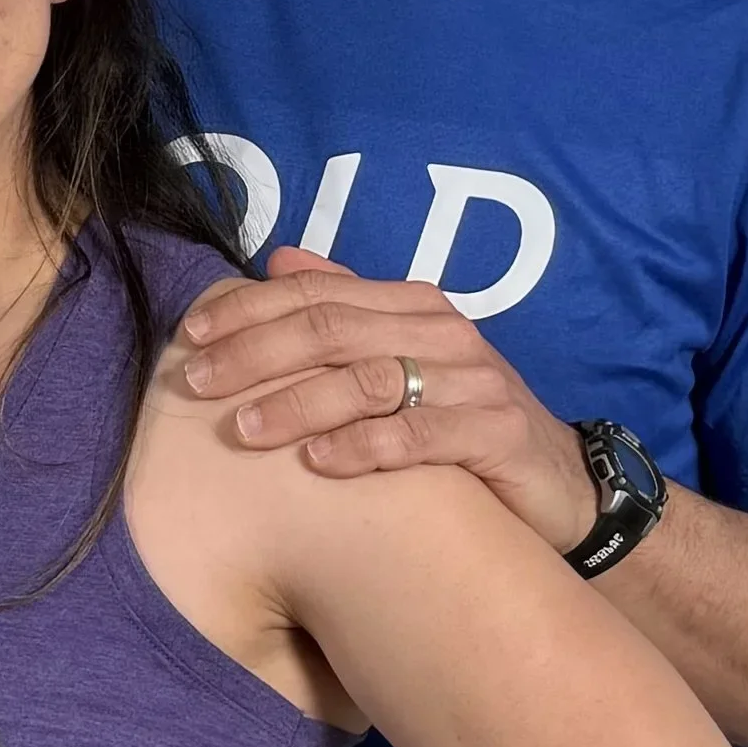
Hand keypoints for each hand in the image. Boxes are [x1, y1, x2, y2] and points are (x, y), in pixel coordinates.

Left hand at [180, 246, 591, 549]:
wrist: (557, 487)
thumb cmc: (460, 427)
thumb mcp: (403, 364)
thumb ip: (348, 311)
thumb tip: (282, 259)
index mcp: (412, 308)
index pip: (317, 294)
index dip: (248, 311)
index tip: (190, 338)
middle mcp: (443, 332)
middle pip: (333, 330)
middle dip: (256, 354)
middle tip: (198, 383)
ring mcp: (473, 381)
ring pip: (370, 380)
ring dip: (299, 404)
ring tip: (244, 431)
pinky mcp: (496, 432)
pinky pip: (420, 435)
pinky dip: (364, 447)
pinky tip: (317, 464)